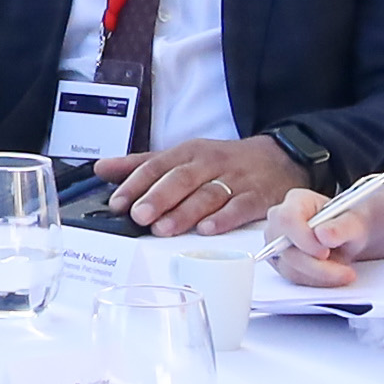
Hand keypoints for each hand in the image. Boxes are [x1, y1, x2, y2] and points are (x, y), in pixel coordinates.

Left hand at [103, 134, 306, 234]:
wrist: (281, 158)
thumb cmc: (224, 162)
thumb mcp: (183, 157)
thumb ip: (142, 165)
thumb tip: (102, 169)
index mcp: (189, 153)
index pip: (157, 166)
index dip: (136, 184)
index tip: (118, 202)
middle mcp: (210, 164)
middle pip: (180, 179)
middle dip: (157, 198)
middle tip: (139, 216)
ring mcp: (235, 180)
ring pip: (207, 195)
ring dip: (184, 213)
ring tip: (164, 229)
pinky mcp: (257, 198)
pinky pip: (240, 208)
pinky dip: (223, 219)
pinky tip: (208, 230)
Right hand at [258, 173, 383, 285]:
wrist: (366, 234)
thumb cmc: (362, 219)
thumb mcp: (361, 220)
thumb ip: (343, 226)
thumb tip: (322, 235)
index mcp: (298, 201)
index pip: (286, 219)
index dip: (302, 238)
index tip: (325, 252)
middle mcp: (284, 223)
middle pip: (283, 247)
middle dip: (314, 265)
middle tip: (344, 270)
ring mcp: (283, 245)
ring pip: (288, 267)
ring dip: (318, 276)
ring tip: (346, 273)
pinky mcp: (288, 264)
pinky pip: (295, 278)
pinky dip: (317, 281)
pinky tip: (336, 276)